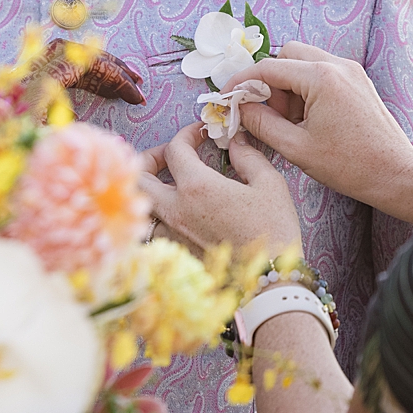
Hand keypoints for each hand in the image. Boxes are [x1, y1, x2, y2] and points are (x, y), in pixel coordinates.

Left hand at [138, 122, 302, 257]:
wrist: (270, 280)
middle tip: (170, 155)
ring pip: (144, 204)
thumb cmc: (273, 231)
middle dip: (150, 158)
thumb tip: (236, 141)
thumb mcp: (269, 184)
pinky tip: (182, 211)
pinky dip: (161, 214)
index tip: (200, 133)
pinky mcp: (177, 252)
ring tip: (172, 183)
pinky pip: (156, 227)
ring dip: (152, 188)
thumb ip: (248, 156)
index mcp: (196, 186)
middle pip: (139, 176)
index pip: (175, 149)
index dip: (186, 134)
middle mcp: (176, 208)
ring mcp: (173, 233)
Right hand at [222, 42, 412, 224]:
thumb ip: (261, 123)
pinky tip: (307, 118)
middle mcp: (337, 65)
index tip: (227, 98)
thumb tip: (240, 108)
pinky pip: (320, 72)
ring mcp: (350, 70)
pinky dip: (305, 88)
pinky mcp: (357, 80)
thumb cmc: (349, 165)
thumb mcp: (295, 147)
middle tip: (267, 112)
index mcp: (321, 78)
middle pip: (286, 55)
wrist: (396, 174)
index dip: (241, 82)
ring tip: (291, 121)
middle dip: (269, 80)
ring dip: (287, 85)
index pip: (267, 67)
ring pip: (303, 61)